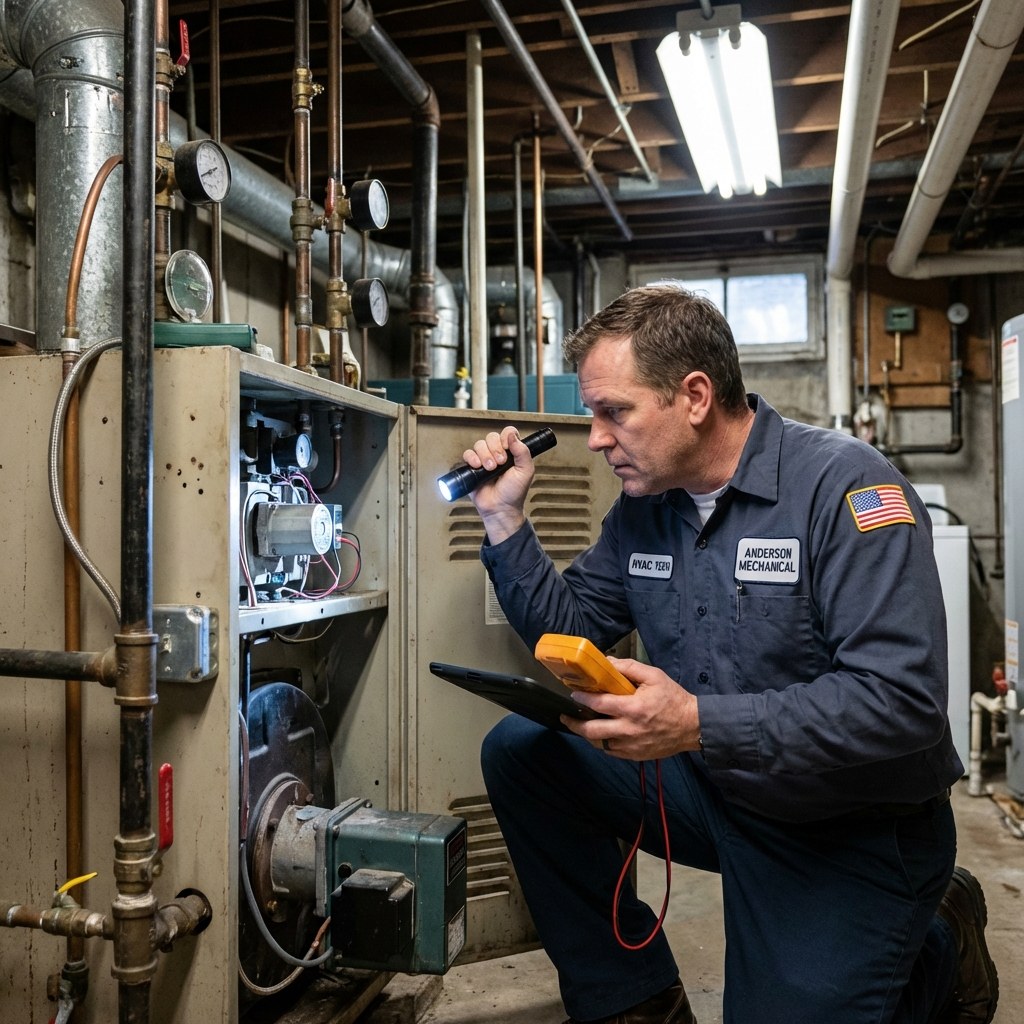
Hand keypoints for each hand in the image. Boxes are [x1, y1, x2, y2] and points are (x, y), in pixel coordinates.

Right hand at [464, 427, 533, 542]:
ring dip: (485, 455)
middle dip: (495, 449)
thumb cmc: (514, 493)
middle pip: (492, 436)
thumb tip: (512, 436)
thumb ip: (523, 452)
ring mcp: (484, 459)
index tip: (508, 449)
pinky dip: (472, 458)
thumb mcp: (525, 471)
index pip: (508, 433)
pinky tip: (478, 467)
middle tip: (500, 463)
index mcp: (512, 452)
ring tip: (490, 469)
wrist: (500, 508)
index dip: (506, 437)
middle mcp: (497, 453)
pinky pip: (468, 453)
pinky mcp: (472, 467)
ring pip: (479, 444)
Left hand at [561, 658, 701, 760]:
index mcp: (633, 709)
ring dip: (587, 735)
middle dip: (574, 724)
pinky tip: (600, 734)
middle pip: (592, 731)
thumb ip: (628, 668)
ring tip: (580, 725)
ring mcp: (631, 746)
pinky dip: (602, 743)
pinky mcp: (635, 756)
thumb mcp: (654, 676)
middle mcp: (629, 730)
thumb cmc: (673, 699)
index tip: (573, 694)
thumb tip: (606, 663)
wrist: (692, 726)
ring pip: (599, 744)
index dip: (583, 699)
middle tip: (566, 716)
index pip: (599, 704)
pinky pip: (611, 751)